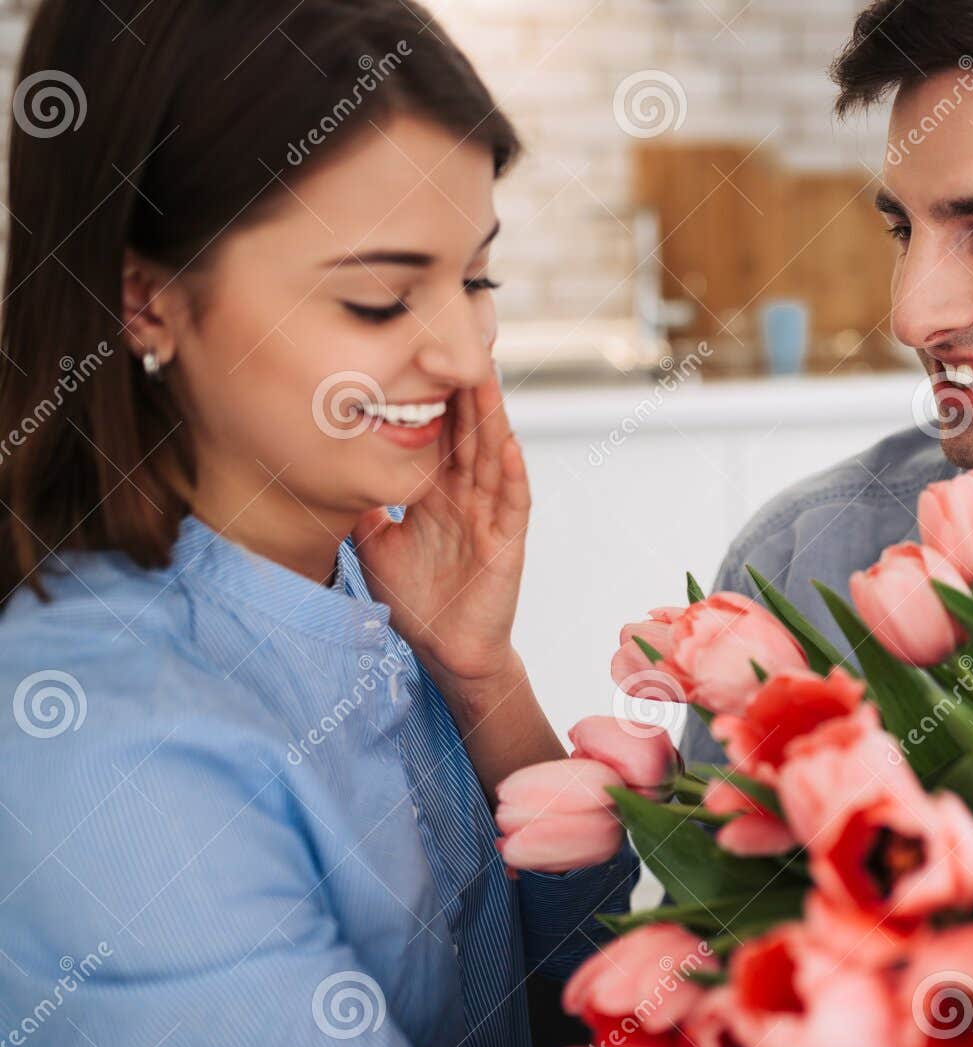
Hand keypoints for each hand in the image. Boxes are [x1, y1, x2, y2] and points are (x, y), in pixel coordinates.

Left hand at [355, 368, 530, 687]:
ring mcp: (491, 517)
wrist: (445, 650)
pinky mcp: (507, 543)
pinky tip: (510, 444)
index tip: (421, 351)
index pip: (439, 434)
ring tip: (485, 375)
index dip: (434, 396)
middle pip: (469, 432)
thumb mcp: (374, 543)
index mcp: (440, 492)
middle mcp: (469, 497)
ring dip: (491, 416)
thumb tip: (328, 473)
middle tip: (459, 339)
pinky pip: (513, 502)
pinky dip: (513, 473)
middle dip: (465, 388)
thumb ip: (362, 506)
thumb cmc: (417, 600)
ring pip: (493, 456)